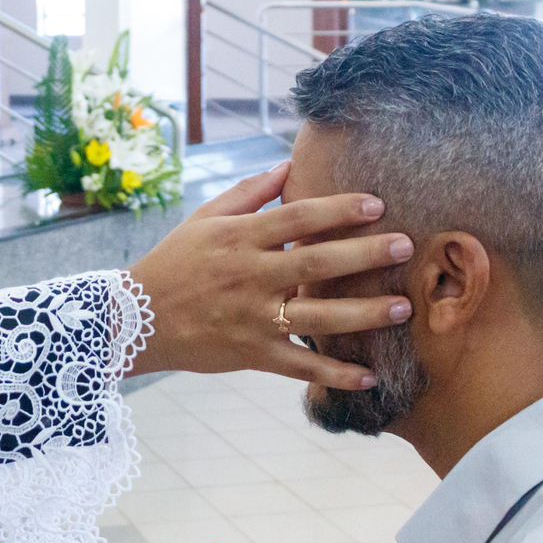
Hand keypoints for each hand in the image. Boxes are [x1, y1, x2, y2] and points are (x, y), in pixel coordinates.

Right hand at [128, 163, 413, 390]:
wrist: (136, 320)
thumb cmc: (174, 263)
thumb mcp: (204, 220)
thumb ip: (248, 194)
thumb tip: (288, 165)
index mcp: (240, 238)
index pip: (297, 217)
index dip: (339, 209)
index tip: (377, 204)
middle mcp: (250, 277)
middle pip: (317, 262)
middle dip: (365, 254)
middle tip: (406, 245)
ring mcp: (253, 318)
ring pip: (318, 316)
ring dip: (364, 314)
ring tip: (402, 307)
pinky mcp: (253, 354)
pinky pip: (300, 366)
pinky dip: (335, 375)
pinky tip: (370, 377)